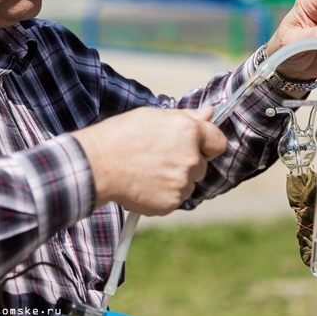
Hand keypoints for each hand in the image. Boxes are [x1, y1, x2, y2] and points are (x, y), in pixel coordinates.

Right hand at [73, 107, 225, 215]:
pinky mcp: (172, 202)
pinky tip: (144, 184)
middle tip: (159, 157)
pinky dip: (163, 195)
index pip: (218, 142)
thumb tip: (210, 113)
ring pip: (189, 184)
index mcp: (189, 132)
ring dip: (175, 180)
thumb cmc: (122, 136)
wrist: (98, 165)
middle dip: (186, 163)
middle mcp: (191, 158)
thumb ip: (186, 116)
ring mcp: (182, 183)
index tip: (197, 146)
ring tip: (148, 171)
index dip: (208, 144)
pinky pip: (175, 199)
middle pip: (202, 165)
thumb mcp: (154, 116)